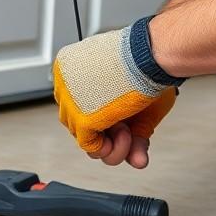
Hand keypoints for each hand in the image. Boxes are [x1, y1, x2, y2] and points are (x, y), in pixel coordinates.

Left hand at [52, 22, 178, 162]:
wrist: (150, 54)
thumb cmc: (147, 65)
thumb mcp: (136, 100)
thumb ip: (134, 133)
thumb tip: (138, 161)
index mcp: (74, 72)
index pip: (79, 106)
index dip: (106, 118)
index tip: (126, 118)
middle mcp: (66, 84)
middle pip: (80, 123)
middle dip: (110, 131)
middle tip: (129, 124)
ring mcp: (69, 102)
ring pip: (84, 139)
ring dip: (113, 141)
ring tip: (129, 125)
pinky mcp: (80, 118)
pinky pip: (89, 147)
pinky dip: (110, 149)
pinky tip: (125, 135)